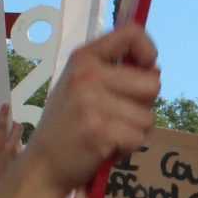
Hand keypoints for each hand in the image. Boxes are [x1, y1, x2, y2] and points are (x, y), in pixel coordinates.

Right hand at [0, 102, 22, 189]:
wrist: (5, 192)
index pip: (1, 127)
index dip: (3, 115)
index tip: (6, 105)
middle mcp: (11, 148)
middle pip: (18, 129)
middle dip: (16, 124)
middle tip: (13, 124)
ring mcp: (20, 154)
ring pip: (22, 139)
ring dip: (19, 137)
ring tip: (15, 140)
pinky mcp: (25, 161)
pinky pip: (26, 151)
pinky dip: (24, 150)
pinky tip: (21, 154)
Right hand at [27, 25, 159, 193]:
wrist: (43, 165)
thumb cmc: (68, 125)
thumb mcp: (81, 86)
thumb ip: (114, 73)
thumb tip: (155, 70)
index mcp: (83, 57)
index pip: (132, 33)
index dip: (148, 51)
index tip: (146, 69)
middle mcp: (87, 74)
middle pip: (152, 82)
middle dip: (144, 104)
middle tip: (119, 116)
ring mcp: (92, 102)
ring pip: (148, 116)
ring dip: (135, 130)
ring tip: (109, 133)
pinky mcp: (99, 130)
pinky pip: (139, 138)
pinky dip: (128, 148)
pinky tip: (106, 147)